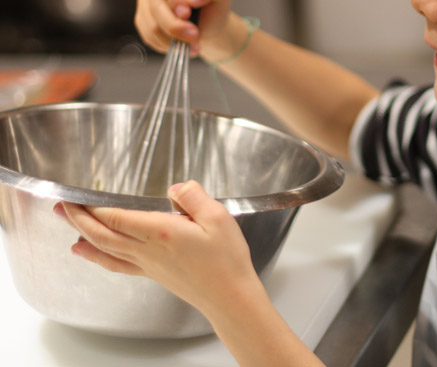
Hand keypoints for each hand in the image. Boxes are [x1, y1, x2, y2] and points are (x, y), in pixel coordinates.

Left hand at [54, 181, 256, 310]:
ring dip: (82, 233)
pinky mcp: (154, 274)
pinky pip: (116, 264)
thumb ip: (194, 197)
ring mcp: (148, 264)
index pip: (116, 217)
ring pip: (105, 248)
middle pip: (102, 233)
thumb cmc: (226, 260)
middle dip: (78, 218)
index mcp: (161, 231)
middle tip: (61, 205)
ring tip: (65, 222)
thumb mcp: (218, 218)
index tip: (76, 195)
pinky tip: (86, 252)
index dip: (92, 207)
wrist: (230, 297)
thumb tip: (177, 186)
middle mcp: (148, 249)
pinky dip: (96, 256)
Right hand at [135, 0, 231, 55]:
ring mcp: (144, 5)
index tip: (188, 13)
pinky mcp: (142, 22)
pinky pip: (150, 37)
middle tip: (194, 36)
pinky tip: (181, 44)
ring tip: (193, 43)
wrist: (206, 25)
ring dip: (175, 41)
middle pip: (156, 10)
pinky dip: (168, 45)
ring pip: (153, 28)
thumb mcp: (219, 1)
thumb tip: (194, 0)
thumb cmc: (212, 10)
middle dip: (176, 28)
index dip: (176, 4)